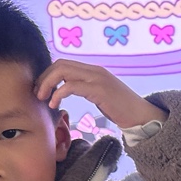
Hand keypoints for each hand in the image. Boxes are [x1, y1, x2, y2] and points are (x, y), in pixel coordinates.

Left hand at [35, 59, 166, 128]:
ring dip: (47, 84)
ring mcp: (97, 78)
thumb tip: (65, 89)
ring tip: (43, 99)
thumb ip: (85, 88)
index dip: (48, 75)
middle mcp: (94, 70)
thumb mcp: (100, 94)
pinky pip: (71, 86)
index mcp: (93, 70)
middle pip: (59, 64)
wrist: (142, 116)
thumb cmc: (121, 109)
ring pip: (62, 71)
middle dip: (44, 78)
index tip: (42, 90)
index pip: (63, 63)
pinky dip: (58, 94)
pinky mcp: (99, 90)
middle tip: (38, 95)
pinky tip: (55, 105)